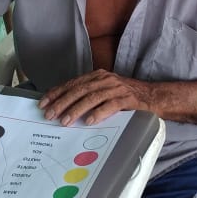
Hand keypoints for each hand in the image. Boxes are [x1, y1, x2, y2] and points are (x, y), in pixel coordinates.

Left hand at [39, 70, 154, 125]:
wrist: (153, 96)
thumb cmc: (126, 97)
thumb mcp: (105, 91)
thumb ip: (88, 95)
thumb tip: (64, 108)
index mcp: (97, 76)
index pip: (72, 83)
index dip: (57, 93)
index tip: (43, 103)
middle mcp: (105, 79)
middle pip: (79, 90)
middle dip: (62, 102)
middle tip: (50, 115)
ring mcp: (116, 88)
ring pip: (92, 97)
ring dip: (76, 110)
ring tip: (65, 121)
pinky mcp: (127, 99)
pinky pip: (110, 105)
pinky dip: (99, 113)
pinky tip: (89, 121)